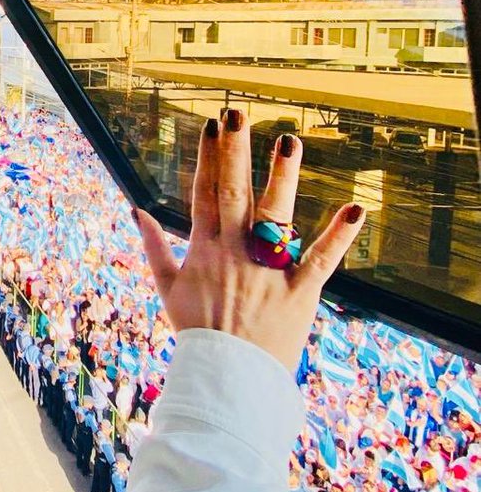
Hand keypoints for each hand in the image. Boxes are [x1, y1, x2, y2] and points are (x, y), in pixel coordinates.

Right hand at [134, 111, 364, 370]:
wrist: (225, 379)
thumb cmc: (196, 333)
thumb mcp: (168, 288)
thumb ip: (154, 246)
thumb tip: (136, 210)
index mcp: (204, 249)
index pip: (205, 193)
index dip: (209, 157)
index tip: (213, 125)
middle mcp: (234, 253)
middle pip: (234, 193)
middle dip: (236, 151)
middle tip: (239, 112)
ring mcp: (267, 270)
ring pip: (275, 216)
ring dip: (282, 177)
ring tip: (290, 140)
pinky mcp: (299, 292)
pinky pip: (321, 260)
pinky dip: (339, 235)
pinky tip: (355, 206)